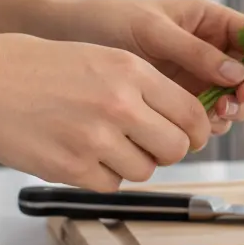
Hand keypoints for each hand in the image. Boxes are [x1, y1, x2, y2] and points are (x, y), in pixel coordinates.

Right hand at [0, 34, 210, 189]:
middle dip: (169, 150)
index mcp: (133, 72)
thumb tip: (185, 120)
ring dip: (134, 163)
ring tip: (110, 145)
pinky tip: (86, 155)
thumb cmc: (45, 67)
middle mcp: (120, 104)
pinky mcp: (70, 168)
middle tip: (153, 145)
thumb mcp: (106, 58)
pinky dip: (104, 176)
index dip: (198, 131)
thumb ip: (147, 87)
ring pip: (144, 171)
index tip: (193, 136)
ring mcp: (95, 138)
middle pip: (176, 148)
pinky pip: (111, 185)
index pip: (192, 113)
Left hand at [61, 0, 243, 135]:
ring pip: (234, 95)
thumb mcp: (154, 30)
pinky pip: (208, 112)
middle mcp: (210, 49)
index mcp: (210, 21)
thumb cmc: (109, 19)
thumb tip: (237, 72)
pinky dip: (213, 121)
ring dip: (235, 107)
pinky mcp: (179, 98)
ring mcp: (197, 75)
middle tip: (237, 99)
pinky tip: (205, 124)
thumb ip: (195, 51)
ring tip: (220, 113)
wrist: (66, 37)